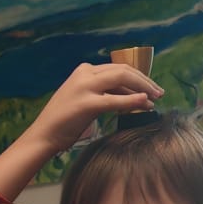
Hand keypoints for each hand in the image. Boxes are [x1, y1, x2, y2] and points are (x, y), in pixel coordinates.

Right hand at [20, 62, 164, 154]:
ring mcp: (85, 87)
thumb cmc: (63, 122)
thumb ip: (102, 92)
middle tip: (159, 92)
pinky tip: (145, 102)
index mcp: (84, 70)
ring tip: (156, 98)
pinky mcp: (86, 104)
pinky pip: (115, 100)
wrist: (43, 136)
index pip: (117, 68)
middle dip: (144, 80)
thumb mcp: (83, 99)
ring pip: (122, 79)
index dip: (138, 77)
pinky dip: (133, 100)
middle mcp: (85, 74)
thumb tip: (128, 94)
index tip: (150, 87)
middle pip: (123, 70)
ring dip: (143, 88)